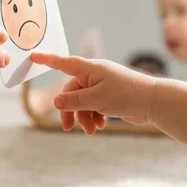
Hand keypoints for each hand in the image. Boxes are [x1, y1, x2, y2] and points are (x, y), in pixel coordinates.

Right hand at [29, 52, 161, 132]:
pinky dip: (94, 117)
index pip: (63, 62)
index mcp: (90, 68)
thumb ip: (74, 101)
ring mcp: (102, 86)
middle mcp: (95, 75)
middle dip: (70, 110)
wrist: (154, 103)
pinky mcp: (110, 97)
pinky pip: (93, 107)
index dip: (47, 60)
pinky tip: (100, 126)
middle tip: (68, 128)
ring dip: (84, 117)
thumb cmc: (126, 95)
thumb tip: (55, 101)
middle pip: (71, 92)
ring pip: (82, 102)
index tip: (32, 56)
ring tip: (91, 131)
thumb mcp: (96, 99)